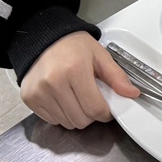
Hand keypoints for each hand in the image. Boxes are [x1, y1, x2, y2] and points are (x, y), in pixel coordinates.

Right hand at [20, 31, 138, 128]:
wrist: (44, 38)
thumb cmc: (72, 45)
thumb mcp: (100, 55)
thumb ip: (117, 76)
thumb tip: (132, 93)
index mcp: (75, 70)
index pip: (95, 108)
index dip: (106, 112)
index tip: (107, 107)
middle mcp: (54, 82)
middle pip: (81, 120)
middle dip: (91, 114)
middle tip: (92, 99)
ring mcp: (39, 92)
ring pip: (66, 123)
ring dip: (76, 115)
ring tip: (77, 96)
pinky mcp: (29, 98)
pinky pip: (52, 120)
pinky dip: (61, 114)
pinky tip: (63, 98)